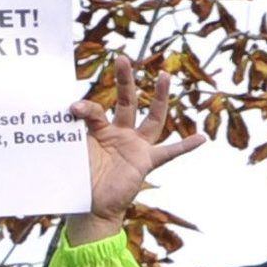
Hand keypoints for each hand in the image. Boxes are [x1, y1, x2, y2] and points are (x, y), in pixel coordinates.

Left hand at [63, 57, 205, 244]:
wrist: (91, 209)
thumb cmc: (80, 181)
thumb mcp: (74, 153)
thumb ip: (72, 132)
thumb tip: (64, 111)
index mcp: (101, 131)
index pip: (95, 111)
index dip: (85, 108)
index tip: (71, 109)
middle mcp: (120, 134)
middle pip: (127, 101)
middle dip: (125, 80)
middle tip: (122, 58)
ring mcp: (135, 147)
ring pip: (152, 119)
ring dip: (159, 98)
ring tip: (165, 76)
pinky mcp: (146, 162)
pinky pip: (169, 153)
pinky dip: (185, 146)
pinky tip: (202, 139)